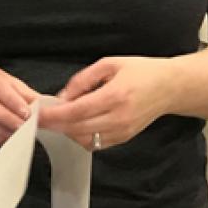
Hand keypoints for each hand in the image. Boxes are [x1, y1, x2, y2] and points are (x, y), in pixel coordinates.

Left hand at [38, 57, 179, 150]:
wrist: (170, 87)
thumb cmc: (141, 71)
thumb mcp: (109, 63)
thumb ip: (83, 79)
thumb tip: (63, 96)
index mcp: (115, 96)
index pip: (77, 111)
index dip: (54, 114)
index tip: (38, 113)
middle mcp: (120, 117)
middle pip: (78, 128)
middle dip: (55, 124)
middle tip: (39, 117)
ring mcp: (123, 131)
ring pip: (85, 139)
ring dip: (67, 131)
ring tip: (58, 118)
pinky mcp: (125, 138)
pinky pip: (96, 144)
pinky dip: (81, 136)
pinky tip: (75, 124)